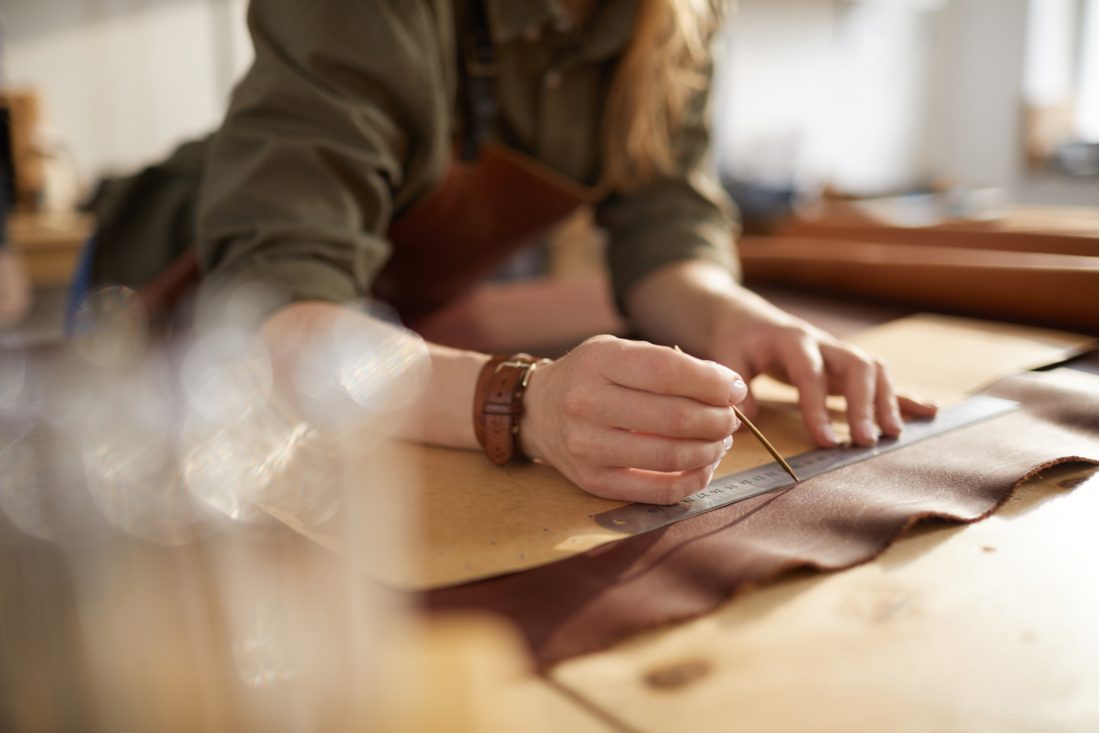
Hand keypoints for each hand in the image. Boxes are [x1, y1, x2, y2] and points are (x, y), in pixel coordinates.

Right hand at [519, 335, 745, 503]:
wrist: (538, 411)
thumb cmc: (591, 377)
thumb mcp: (618, 350)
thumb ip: (668, 363)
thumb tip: (728, 391)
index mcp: (598, 361)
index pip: (668, 371)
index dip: (712, 382)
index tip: (733, 388)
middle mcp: (586, 403)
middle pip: (675, 417)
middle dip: (718, 419)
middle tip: (730, 418)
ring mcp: (587, 447)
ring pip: (671, 455)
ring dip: (710, 449)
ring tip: (719, 440)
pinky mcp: (593, 482)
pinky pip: (658, 490)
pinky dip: (693, 480)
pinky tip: (703, 466)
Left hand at [709, 295, 937, 446]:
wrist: (746, 317)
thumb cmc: (738, 340)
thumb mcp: (727, 357)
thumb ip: (736, 387)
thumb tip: (746, 421)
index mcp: (792, 341)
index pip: (811, 374)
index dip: (818, 407)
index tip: (825, 441)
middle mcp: (822, 343)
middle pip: (856, 366)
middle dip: (865, 403)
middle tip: (866, 440)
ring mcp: (838, 353)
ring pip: (874, 369)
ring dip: (888, 400)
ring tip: (893, 434)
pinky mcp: (846, 365)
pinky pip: (881, 377)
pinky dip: (904, 395)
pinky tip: (928, 412)